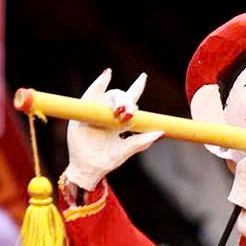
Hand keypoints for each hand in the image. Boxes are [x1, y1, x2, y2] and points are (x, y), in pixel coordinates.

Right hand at [62, 69, 162, 193]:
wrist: (87, 170)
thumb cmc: (106, 161)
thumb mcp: (125, 151)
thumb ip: (142, 142)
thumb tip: (161, 133)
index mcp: (121, 120)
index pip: (130, 99)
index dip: (137, 86)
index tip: (143, 76)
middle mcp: (109, 113)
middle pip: (121, 96)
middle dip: (126, 101)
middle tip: (127, 113)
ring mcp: (96, 111)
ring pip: (109, 96)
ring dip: (117, 99)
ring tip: (120, 111)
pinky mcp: (84, 112)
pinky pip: (91, 94)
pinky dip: (99, 84)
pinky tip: (107, 75)